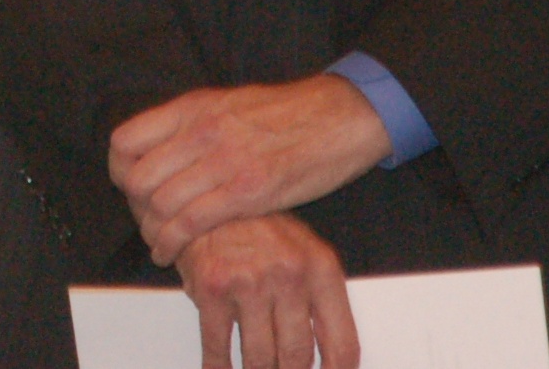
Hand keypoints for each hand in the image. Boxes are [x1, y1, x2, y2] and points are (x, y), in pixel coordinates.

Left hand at [109, 76, 388, 264]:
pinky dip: (173, 244)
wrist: (340, 116)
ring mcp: (223, 161)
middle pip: (137, 179)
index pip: (125, 141)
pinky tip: (172, 255)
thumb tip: (162, 148)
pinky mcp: (248, 192)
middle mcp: (200, 131)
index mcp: (192, 108)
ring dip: (152, 231)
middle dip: (135, 208)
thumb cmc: (287, 113)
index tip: (129, 188)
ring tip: (158, 244)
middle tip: (146, 222)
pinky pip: (191, 223)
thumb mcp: (227, 104)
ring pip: (159, 204)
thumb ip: (192, 125)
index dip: (119, 171)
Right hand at [176, 214, 357, 368]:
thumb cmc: (257, 226)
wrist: (206, 197)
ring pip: (260, 358)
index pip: (341, 343)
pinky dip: (218, 366)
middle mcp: (289, 275)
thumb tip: (328, 354)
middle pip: (298, 357)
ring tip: (256, 368)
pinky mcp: (213, 288)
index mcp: (320, 268)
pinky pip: (218, 346)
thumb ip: (319, 298)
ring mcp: (250, 282)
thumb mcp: (301, 250)